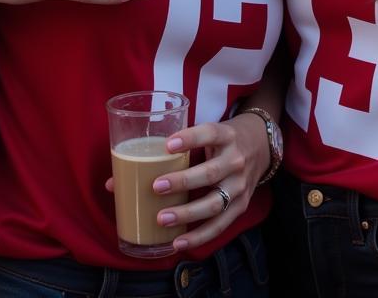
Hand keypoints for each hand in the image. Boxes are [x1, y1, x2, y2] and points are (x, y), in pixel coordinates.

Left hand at [147, 113, 269, 250]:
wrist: (262, 144)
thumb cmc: (223, 139)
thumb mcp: (208, 133)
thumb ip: (173, 150)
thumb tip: (115, 181)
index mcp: (227, 135)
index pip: (209, 133)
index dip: (190, 138)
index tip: (167, 145)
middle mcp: (236, 159)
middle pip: (210, 173)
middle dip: (183, 182)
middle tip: (156, 187)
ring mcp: (241, 184)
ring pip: (215, 202)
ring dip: (187, 213)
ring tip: (162, 219)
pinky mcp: (241, 205)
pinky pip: (220, 224)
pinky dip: (199, 236)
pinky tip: (178, 243)